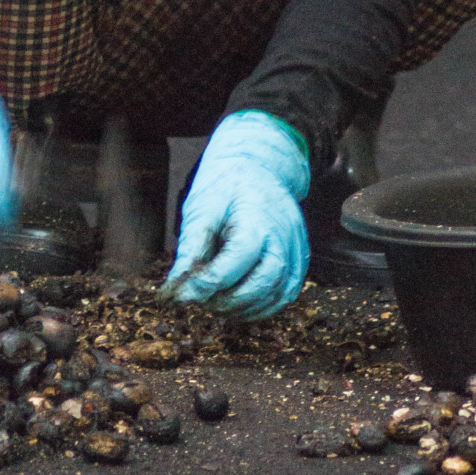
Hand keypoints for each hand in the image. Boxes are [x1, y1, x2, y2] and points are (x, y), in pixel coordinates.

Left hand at [161, 111, 309, 318]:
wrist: (260, 165)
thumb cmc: (226, 186)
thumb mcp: (202, 210)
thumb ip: (191, 251)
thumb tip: (175, 291)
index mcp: (258, 217)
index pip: (238, 259)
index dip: (210, 283)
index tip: (183, 296)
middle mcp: (285, 235)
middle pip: (263, 282)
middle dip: (229, 301)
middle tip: (201, 302)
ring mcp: (298, 247)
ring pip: (278, 294)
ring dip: (245, 309)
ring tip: (216, 304)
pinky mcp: (300, 258)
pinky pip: (287, 293)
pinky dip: (263, 306)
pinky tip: (239, 305)